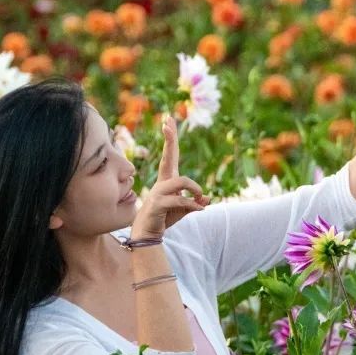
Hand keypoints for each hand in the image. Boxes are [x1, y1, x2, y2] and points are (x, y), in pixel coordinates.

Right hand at [130, 116, 209, 238]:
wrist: (147, 232)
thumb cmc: (165, 217)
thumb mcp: (185, 209)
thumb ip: (195, 202)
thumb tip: (208, 198)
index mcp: (168, 179)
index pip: (170, 155)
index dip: (170, 139)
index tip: (168, 122)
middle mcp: (163, 182)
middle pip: (168, 156)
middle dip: (169, 139)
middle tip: (167, 122)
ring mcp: (158, 192)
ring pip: (182, 181)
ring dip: (195, 190)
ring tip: (201, 198)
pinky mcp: (158, 204)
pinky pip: (181, 200)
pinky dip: (193, 205)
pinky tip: (199, 209)